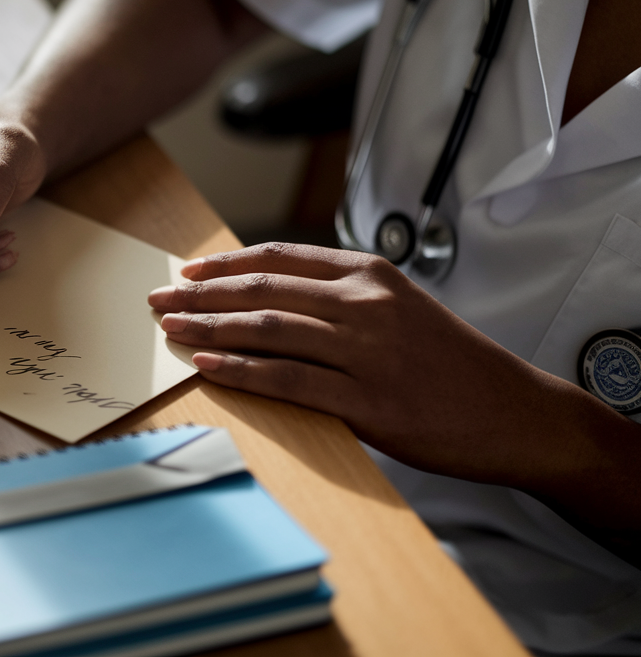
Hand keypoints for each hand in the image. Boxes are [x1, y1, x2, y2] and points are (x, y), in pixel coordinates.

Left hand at [146, 242, 605, 490]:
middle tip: (158, 300)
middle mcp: (365, 303)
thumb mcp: (400, 308)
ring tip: (170, 330)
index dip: (226, 264)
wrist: (512, 411)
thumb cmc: (450, 363)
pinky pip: (288, 378)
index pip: (280, 258)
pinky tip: (208, 365)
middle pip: (264, 289)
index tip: (188, 272)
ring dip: (209, 327)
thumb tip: (271, 299)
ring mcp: (366, 350)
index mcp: (370, 274)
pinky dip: (241, 370)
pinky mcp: (367, 398)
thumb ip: (341, 299)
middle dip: (202, 294)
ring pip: (269, 328)